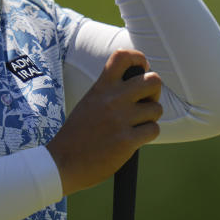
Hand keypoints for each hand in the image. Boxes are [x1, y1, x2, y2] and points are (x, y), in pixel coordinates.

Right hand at [45, 50, 162, 195]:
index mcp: (101, 87)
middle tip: (145, 102)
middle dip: (154, 92)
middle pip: (153, 80)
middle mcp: (112, 99)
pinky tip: (135, 138)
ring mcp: (120, 119)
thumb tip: (139, 87)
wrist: (62, 162)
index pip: (123, 56)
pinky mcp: (127, 140)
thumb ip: (110, 92)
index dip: (139, 59)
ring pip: (157, 108)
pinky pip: (154, 129)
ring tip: (137, 125)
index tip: (142, 69)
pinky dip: (148, 134)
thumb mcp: (90, 102)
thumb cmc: (77, 134)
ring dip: (151, 118)